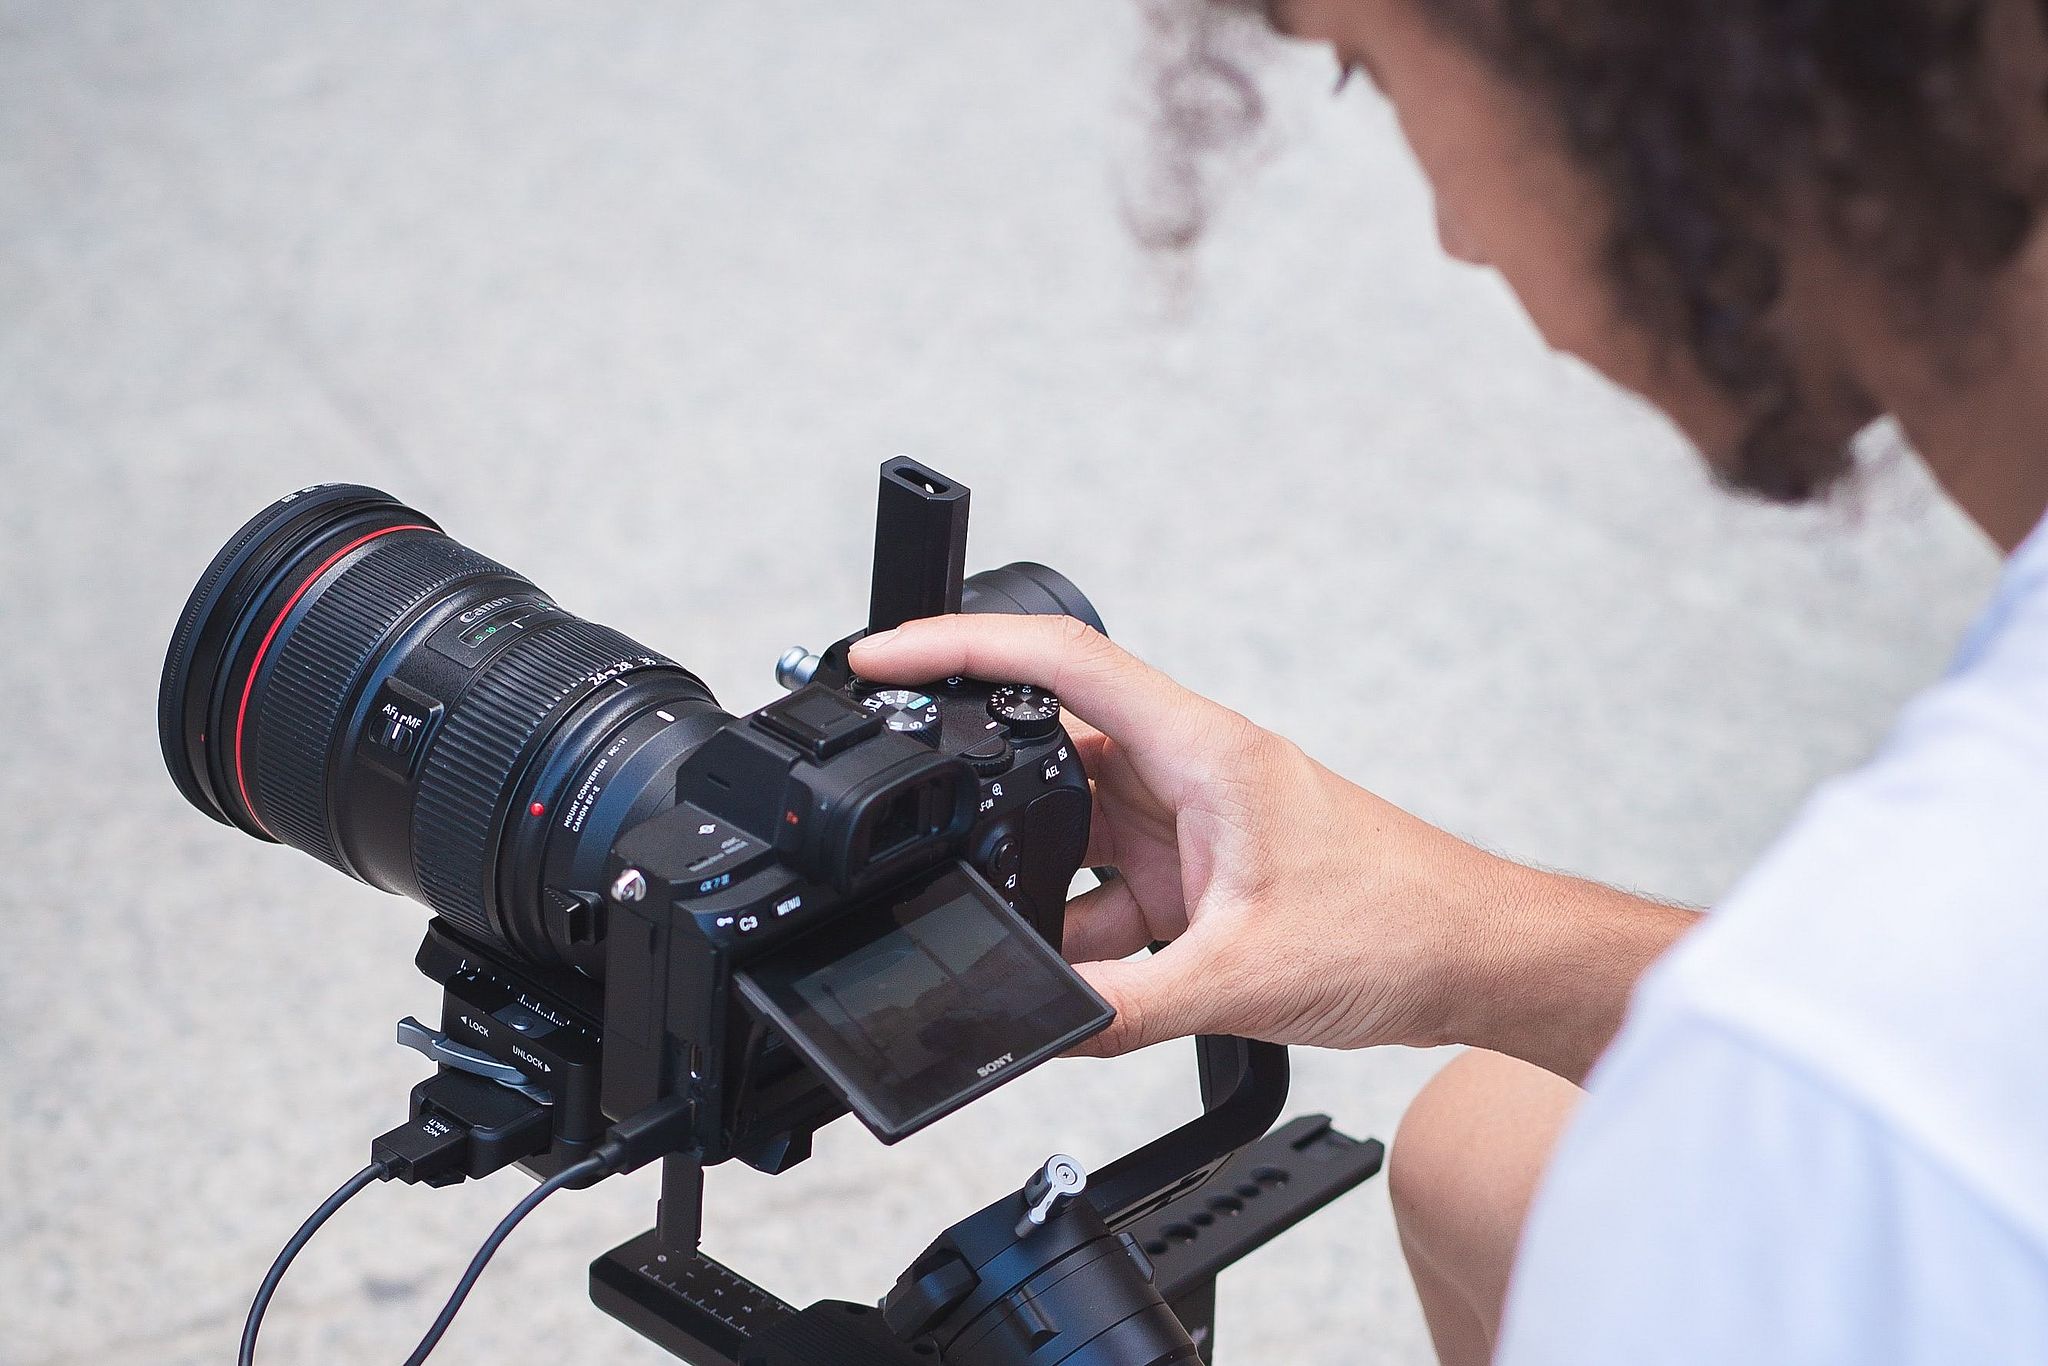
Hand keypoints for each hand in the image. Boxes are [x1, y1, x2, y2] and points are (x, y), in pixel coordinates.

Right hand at [849, 615, 1543, 1060]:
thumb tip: (1045, 1024)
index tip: (883, 655)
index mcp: (1201, 750)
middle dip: (976, 786)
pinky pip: (1108, 888)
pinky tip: (1069, 978)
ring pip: (1073, 829)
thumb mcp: (1242, 976)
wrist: (1478, 959)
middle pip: (1050, 750)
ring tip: (1002, 929)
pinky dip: (1079, 931)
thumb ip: (1127, 1007)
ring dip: (1035, 880)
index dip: (959, 647)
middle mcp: (1188, 771)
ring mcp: (1191, 822)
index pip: (1060, 663)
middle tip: (908, 815)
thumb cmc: (1401, 925)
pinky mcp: (1200, 873)